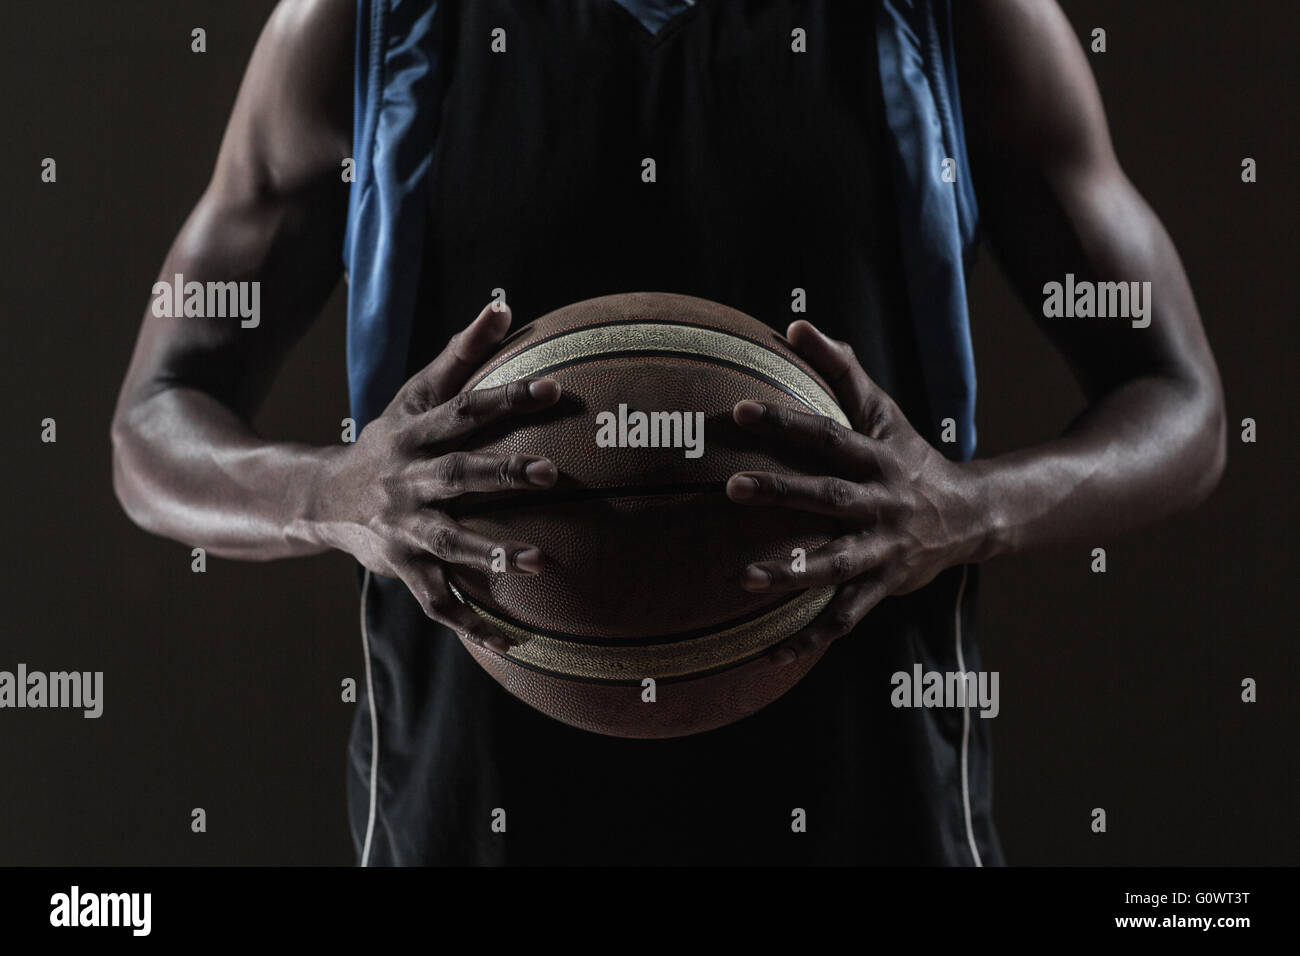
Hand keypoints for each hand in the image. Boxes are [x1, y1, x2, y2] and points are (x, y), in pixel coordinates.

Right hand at [313, 302, 560, 654]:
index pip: (464, 411)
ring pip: (446, 543)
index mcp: (414, 435)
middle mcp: (407, 481)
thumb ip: (462, 355)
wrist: (319, 498)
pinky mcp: (403, 567)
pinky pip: (438, 600)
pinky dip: (471, 622)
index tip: (553, 389)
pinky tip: (510, 639)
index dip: (505, 399)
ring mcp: (403, 529)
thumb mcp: (414, 394)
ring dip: (490, 553)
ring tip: (540, 562)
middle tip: (551, 473)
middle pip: (457, 475)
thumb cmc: (387, 440)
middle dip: (501, 474)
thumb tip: (504, 304)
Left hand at [725, 320, 983, 665]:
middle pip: (828, 497)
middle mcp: (881, 503)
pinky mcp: (882, 588)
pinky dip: (809, 637)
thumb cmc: (909, 456)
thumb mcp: (882, 412)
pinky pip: (843, 617)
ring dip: (792, 571)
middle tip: (730, 487)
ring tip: (743, 578)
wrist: (972, 518)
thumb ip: (841, 369)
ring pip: (837, 564)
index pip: (827, 434)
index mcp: (878, 458)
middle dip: (781, 493)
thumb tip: (796, 324)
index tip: (739, 408)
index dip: (787, 421)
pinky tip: (768, 653)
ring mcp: (883, 550)